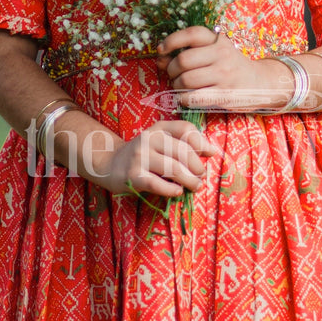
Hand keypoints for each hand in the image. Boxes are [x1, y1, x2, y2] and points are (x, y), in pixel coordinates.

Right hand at [103, 119, 218, 199]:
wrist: (109, 163)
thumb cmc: (143, 155)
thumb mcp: (160, 142)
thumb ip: (182, 143)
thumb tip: (211, 151)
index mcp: (159, 129)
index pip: (185, 129)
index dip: (201, 141)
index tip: (210, 153)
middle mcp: (149, 139)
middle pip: (182, 151)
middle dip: (197, 166)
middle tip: (200, 176)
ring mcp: (139, 157)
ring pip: (173, 168)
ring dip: (189, 180)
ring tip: (195, 186)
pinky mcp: (132, 175)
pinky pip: (157, 183)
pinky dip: (171, 189)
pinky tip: (177, 191)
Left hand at [154, 26, 284, 112]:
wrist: (258, 82)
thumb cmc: (229, 66)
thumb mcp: (215, 50)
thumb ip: (190, 51)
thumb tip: (161, 59)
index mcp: (218, 40)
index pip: (191, 34)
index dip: (172, 41)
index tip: (162, 50)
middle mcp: (222, 55)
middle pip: (183, 60)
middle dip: (171, 69)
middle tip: (173, 74)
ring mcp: (224, 75)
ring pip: (186, 80)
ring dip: (176, 85)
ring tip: (180, 86)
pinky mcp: (224, 95)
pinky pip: (194, 98)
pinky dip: (183, 99)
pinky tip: (186, 98)